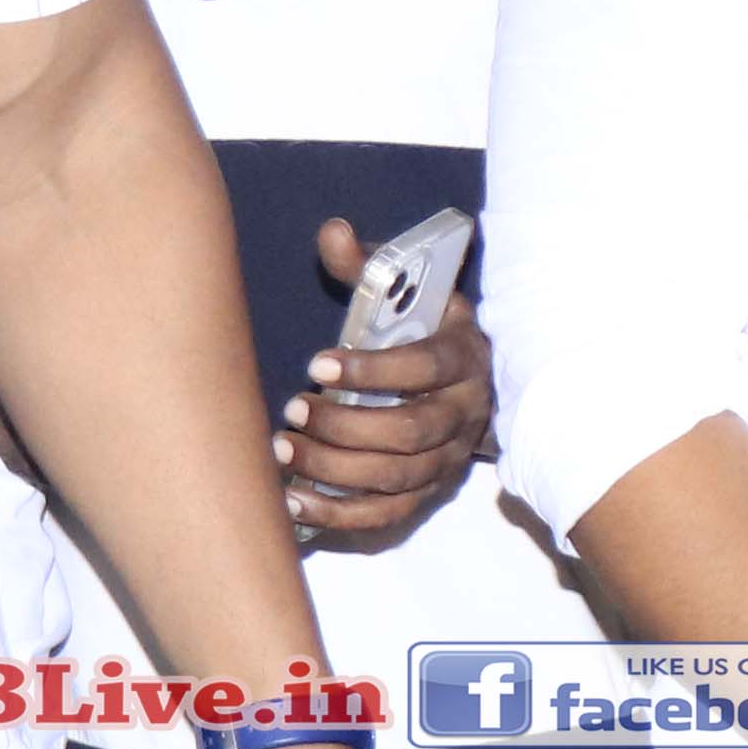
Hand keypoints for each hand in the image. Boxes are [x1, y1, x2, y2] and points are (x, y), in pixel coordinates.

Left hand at [285, 220, 491, 549]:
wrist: (465, 381)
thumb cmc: (425, 331)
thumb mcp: (409, 291)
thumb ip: (368, 266)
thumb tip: (332, 232)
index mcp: (464, 357)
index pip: (427, 367)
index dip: (373, 370)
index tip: (316, 363)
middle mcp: (464, 414)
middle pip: (410, 432)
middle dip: (346, 425)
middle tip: (293, 409)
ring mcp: (447, 460)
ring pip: (395, 477)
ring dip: (333, 468)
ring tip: (282, 448)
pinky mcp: (426, 494)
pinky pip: (385, 516)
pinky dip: (337, 514)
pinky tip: (293, 500)